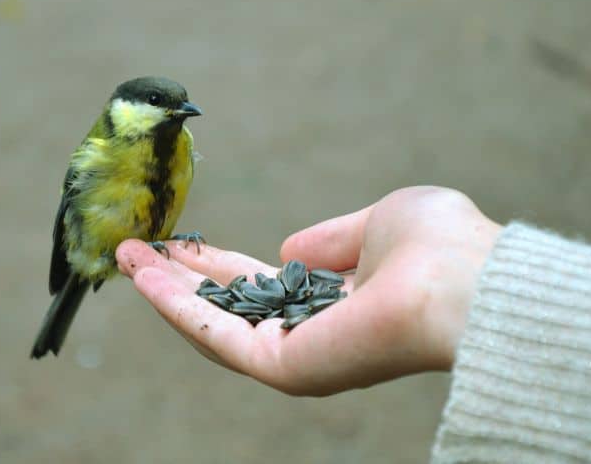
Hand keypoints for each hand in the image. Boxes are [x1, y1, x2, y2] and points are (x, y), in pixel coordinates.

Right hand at [116, 186, 501, 395]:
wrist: (467, 281)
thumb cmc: (439, 246)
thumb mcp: (377, 223)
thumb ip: (330, 238)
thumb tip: (286, 247)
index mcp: (333, 302)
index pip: (258, 284)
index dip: (214, 263)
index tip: (178, 242)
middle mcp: (309, 334)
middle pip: (226, 305)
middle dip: (178, 278)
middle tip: (132, 249)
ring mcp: (294, 355)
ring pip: (211, 324)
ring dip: (164, 291)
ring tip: (123, 257)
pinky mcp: (283, 367)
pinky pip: (216, 335)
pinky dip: (175, 306)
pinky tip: (142, 276)